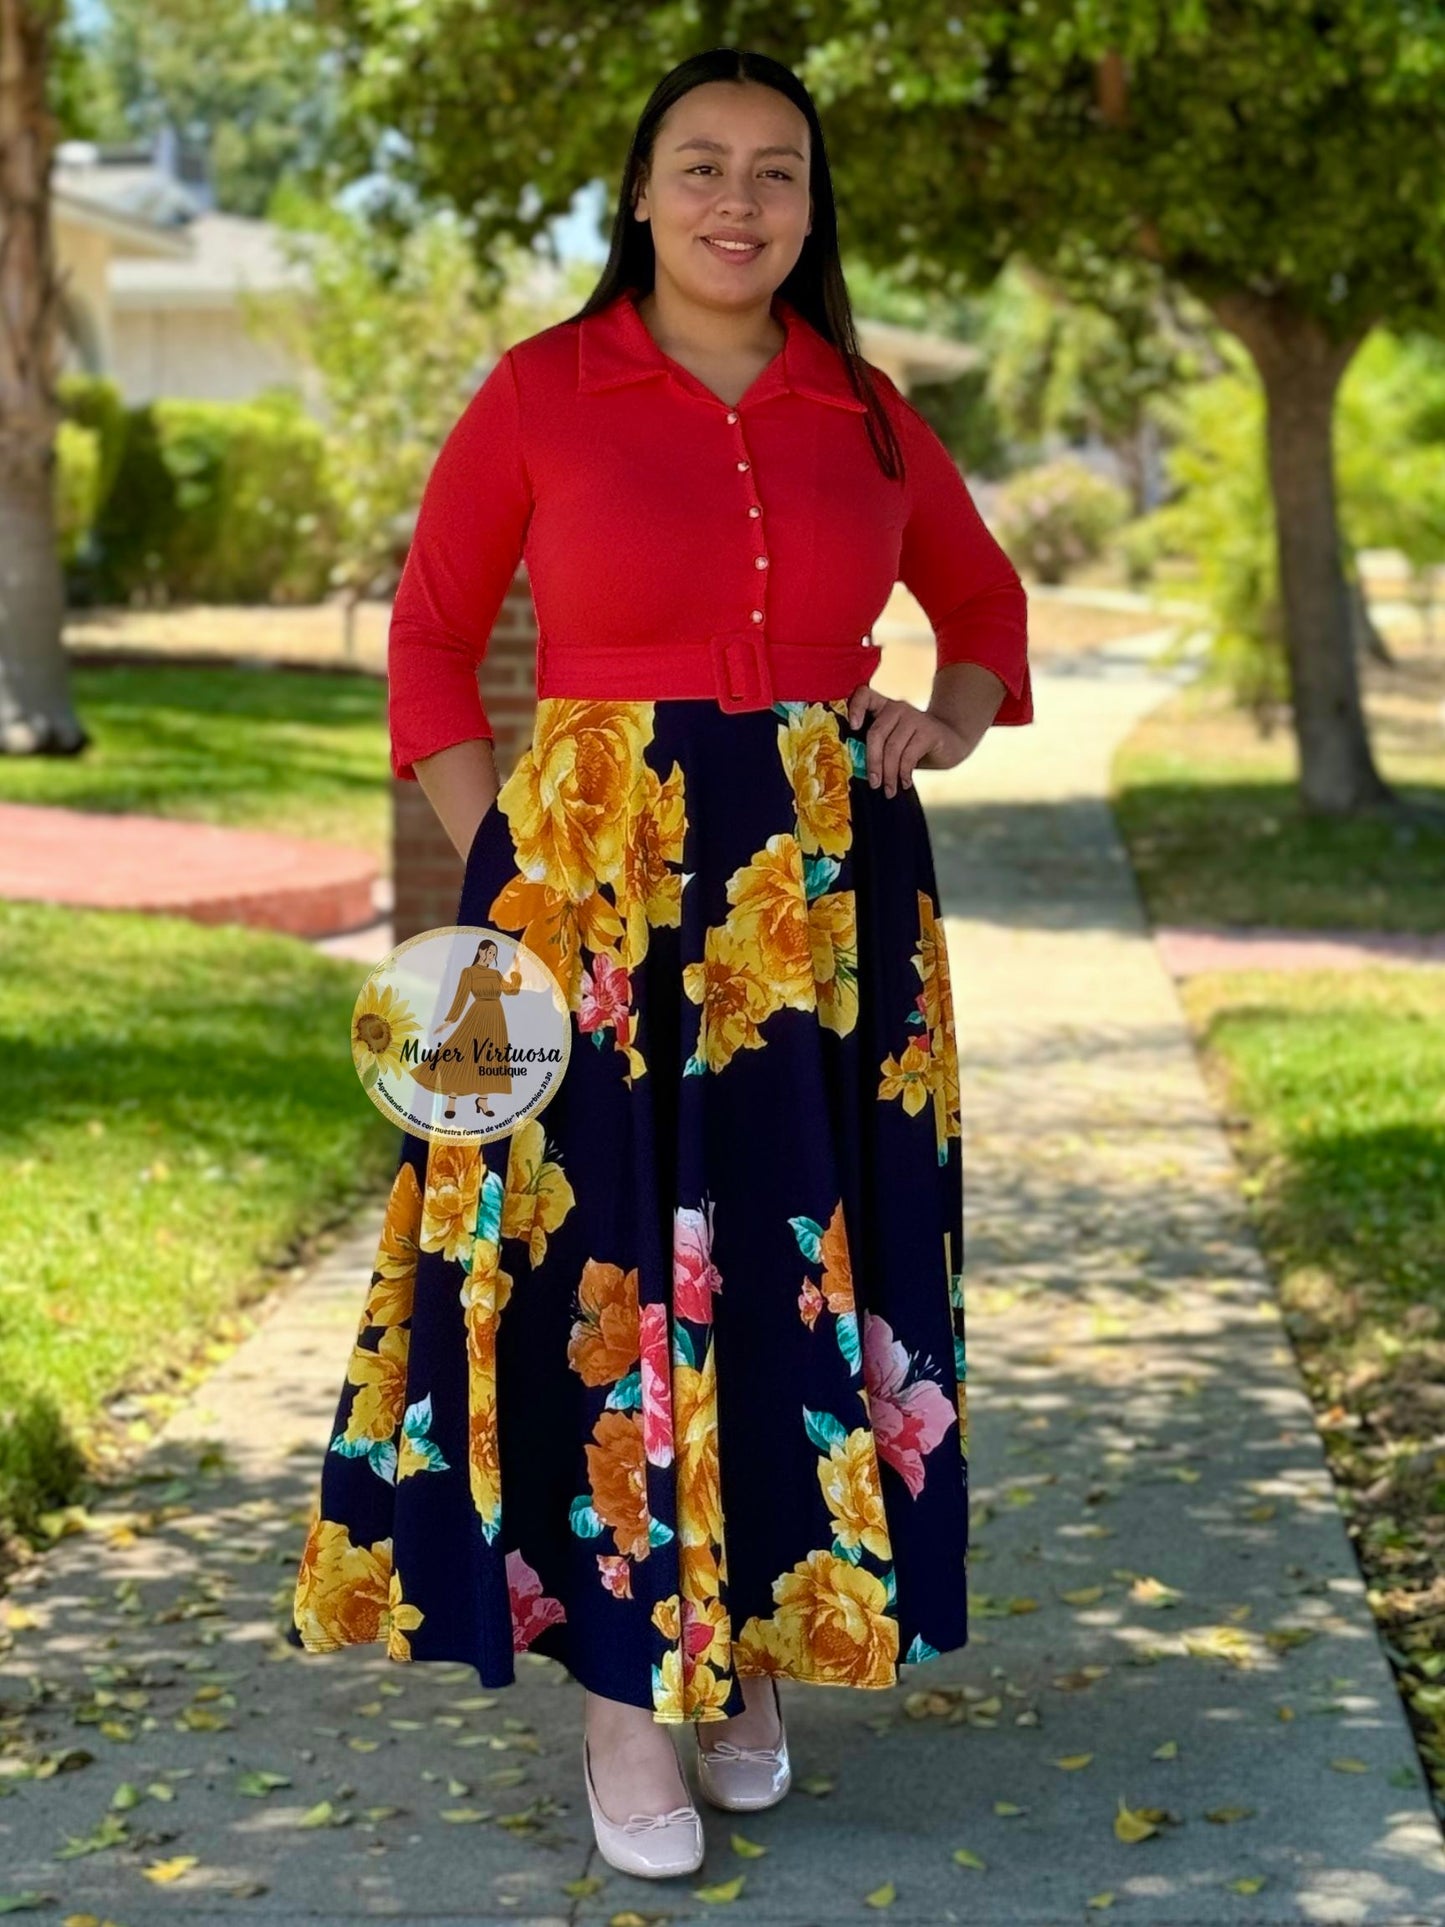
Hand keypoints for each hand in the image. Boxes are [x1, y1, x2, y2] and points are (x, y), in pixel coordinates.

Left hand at [844, 684, 966, 793]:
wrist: (951, 743)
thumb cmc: (914, 747)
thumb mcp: (892, 744)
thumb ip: (876, 749)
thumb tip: (857, 772)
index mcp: (882, 707)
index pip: (863, 695)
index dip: (855, 707)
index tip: (852, 727)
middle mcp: (897, 708)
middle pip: (876, 733)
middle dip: (873, 762)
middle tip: (874, 784)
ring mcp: (914, 717)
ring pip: (892, 747)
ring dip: (889, 773)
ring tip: (889, 790)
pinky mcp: (929, 731)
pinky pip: (909, 755)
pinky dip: (904, 773)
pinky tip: (905, 783)